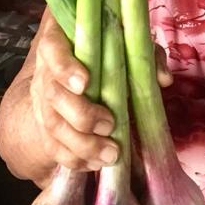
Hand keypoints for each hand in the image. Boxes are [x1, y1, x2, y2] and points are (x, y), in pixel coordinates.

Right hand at [29, 8, 171, 172]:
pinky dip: (74, 159)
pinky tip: (95, 164)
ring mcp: (42, 99)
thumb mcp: (128, 42)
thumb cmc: (107, 49)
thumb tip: (162, 79)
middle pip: (53, 94)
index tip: (85, 83)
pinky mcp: (45, 124)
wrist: (78, 64)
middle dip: (81, 115)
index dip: (65, 67)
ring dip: (81, 145)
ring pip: (52, 125)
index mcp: (61, 40)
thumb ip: (145, 54)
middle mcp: (45, 70)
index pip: (52, 48)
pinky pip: (52, 146)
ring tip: (110, 154)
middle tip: (109, 125)